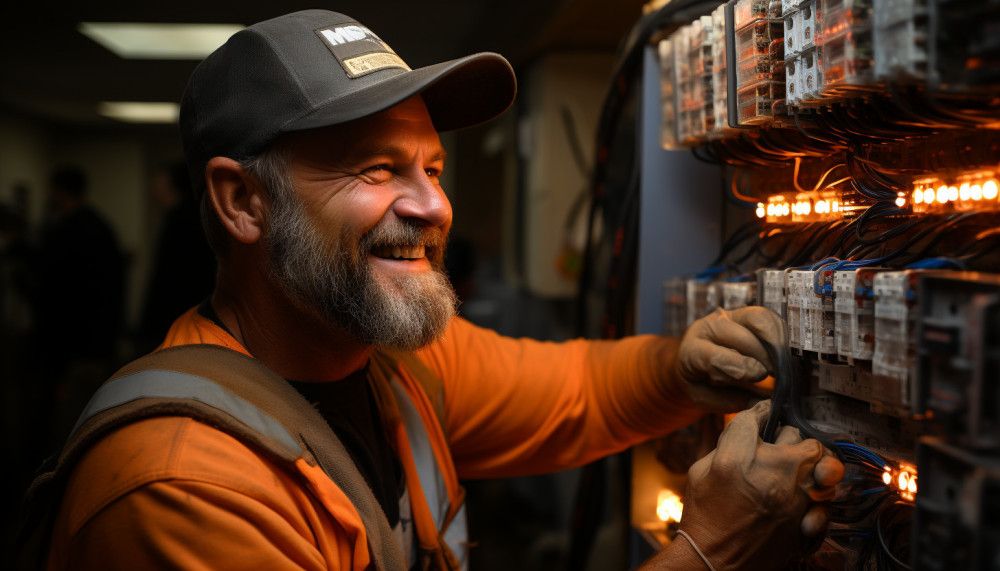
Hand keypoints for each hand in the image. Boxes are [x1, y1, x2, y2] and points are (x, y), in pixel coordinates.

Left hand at [674, 306, 782, 411]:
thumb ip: (731, 401)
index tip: (760, 376)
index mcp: (692, 351)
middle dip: (763, 356)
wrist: (693, 361)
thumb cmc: (700, 382)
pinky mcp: (744, 314)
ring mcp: (727, 317)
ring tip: (784, 363)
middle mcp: (708, 328)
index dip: (741, 367)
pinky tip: (786, 350)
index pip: (715, 356)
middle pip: (741, 336)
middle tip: (779, 374)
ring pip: (757, 319)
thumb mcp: (705, 398)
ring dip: (776, 342)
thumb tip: (763, 401)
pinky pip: (767, 317)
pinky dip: (780, 333)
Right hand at [676, 401, 843, 569]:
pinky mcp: (808, 516)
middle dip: (783, 436)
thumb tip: (748, 428)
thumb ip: (727, 445)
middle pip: (793, 432)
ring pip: (819, 457)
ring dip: (807, 460)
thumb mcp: (700, 473)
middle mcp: (772, 472)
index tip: (761, 415)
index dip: (758, 413)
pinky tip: (801, 493)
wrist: (715, 563)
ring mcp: (796, 496)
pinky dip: (817, 488)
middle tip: (774, 448)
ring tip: (792, 469)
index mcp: (737, 458)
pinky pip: (827, 489)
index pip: (756, 417)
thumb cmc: (705, 519)